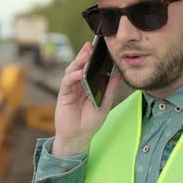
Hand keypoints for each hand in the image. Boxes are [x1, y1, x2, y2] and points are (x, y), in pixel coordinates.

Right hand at [52, 41, 121, 157]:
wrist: (78, 137)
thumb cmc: (90, 122)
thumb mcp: (105, 103)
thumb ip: (110, 88)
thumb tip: (118, 74)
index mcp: (88, 84)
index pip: (91, 67)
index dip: (94, 57)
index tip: (101, 47)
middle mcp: (79, 84)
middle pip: (80, 65)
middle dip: (85, 55)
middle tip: (91, 45)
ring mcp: (71, 88)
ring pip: (72, 70)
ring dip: (78, 62)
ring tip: (86, 54)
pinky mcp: (64, 94)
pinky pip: (67, 82)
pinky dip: (73, 76)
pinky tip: (80, 73)